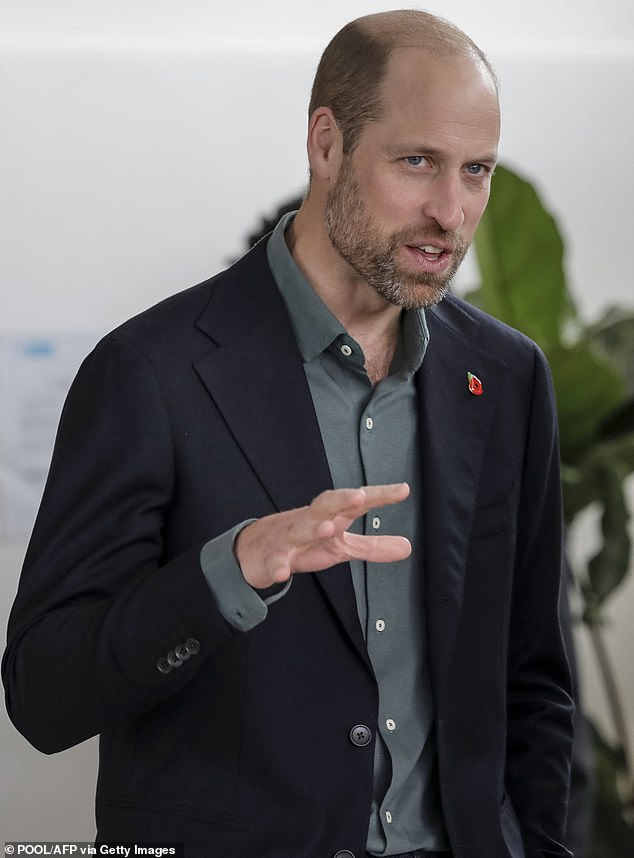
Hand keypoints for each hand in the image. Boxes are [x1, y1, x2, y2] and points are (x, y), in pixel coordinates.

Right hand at [235, 483, 410, 589]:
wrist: (257, 548)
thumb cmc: (305, 542)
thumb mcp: (341, 545)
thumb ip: (372, 546)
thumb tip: (407, 547)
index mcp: (330, 516)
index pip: (355, 502)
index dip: (379, 495)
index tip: (402, 490)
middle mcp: (310, 521)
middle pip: (325, 505)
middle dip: (342, 500)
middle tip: (360, 497)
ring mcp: (288, 538)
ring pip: (299, 530)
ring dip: (312, 528)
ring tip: (327, 528)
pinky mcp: (271, 558)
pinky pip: (274, 562)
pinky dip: (277, 566)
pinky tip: (282, 572)